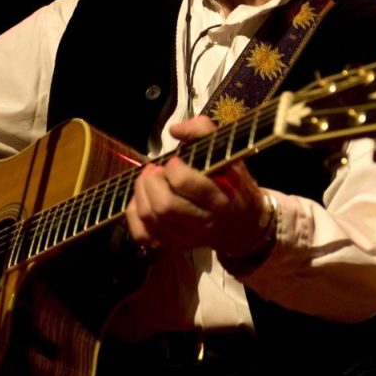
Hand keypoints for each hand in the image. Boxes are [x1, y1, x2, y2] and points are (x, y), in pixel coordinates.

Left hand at [125, 116, 266, 257]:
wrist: (241, 224)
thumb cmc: (231, 184)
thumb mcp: (228, 153)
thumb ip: (203, 131)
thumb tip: (175, 130)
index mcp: (220, 198)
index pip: (184, 183)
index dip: (172, 168)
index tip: (175, 161)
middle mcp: (204, 222)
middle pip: (164, 205)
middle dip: (152, 181)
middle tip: (156, 170)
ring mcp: (186, 237)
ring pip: (150, 217)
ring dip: (141, 192)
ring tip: (149, 180)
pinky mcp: (172, 245)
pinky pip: (142, 234)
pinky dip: (134, 214)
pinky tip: (143, 199)